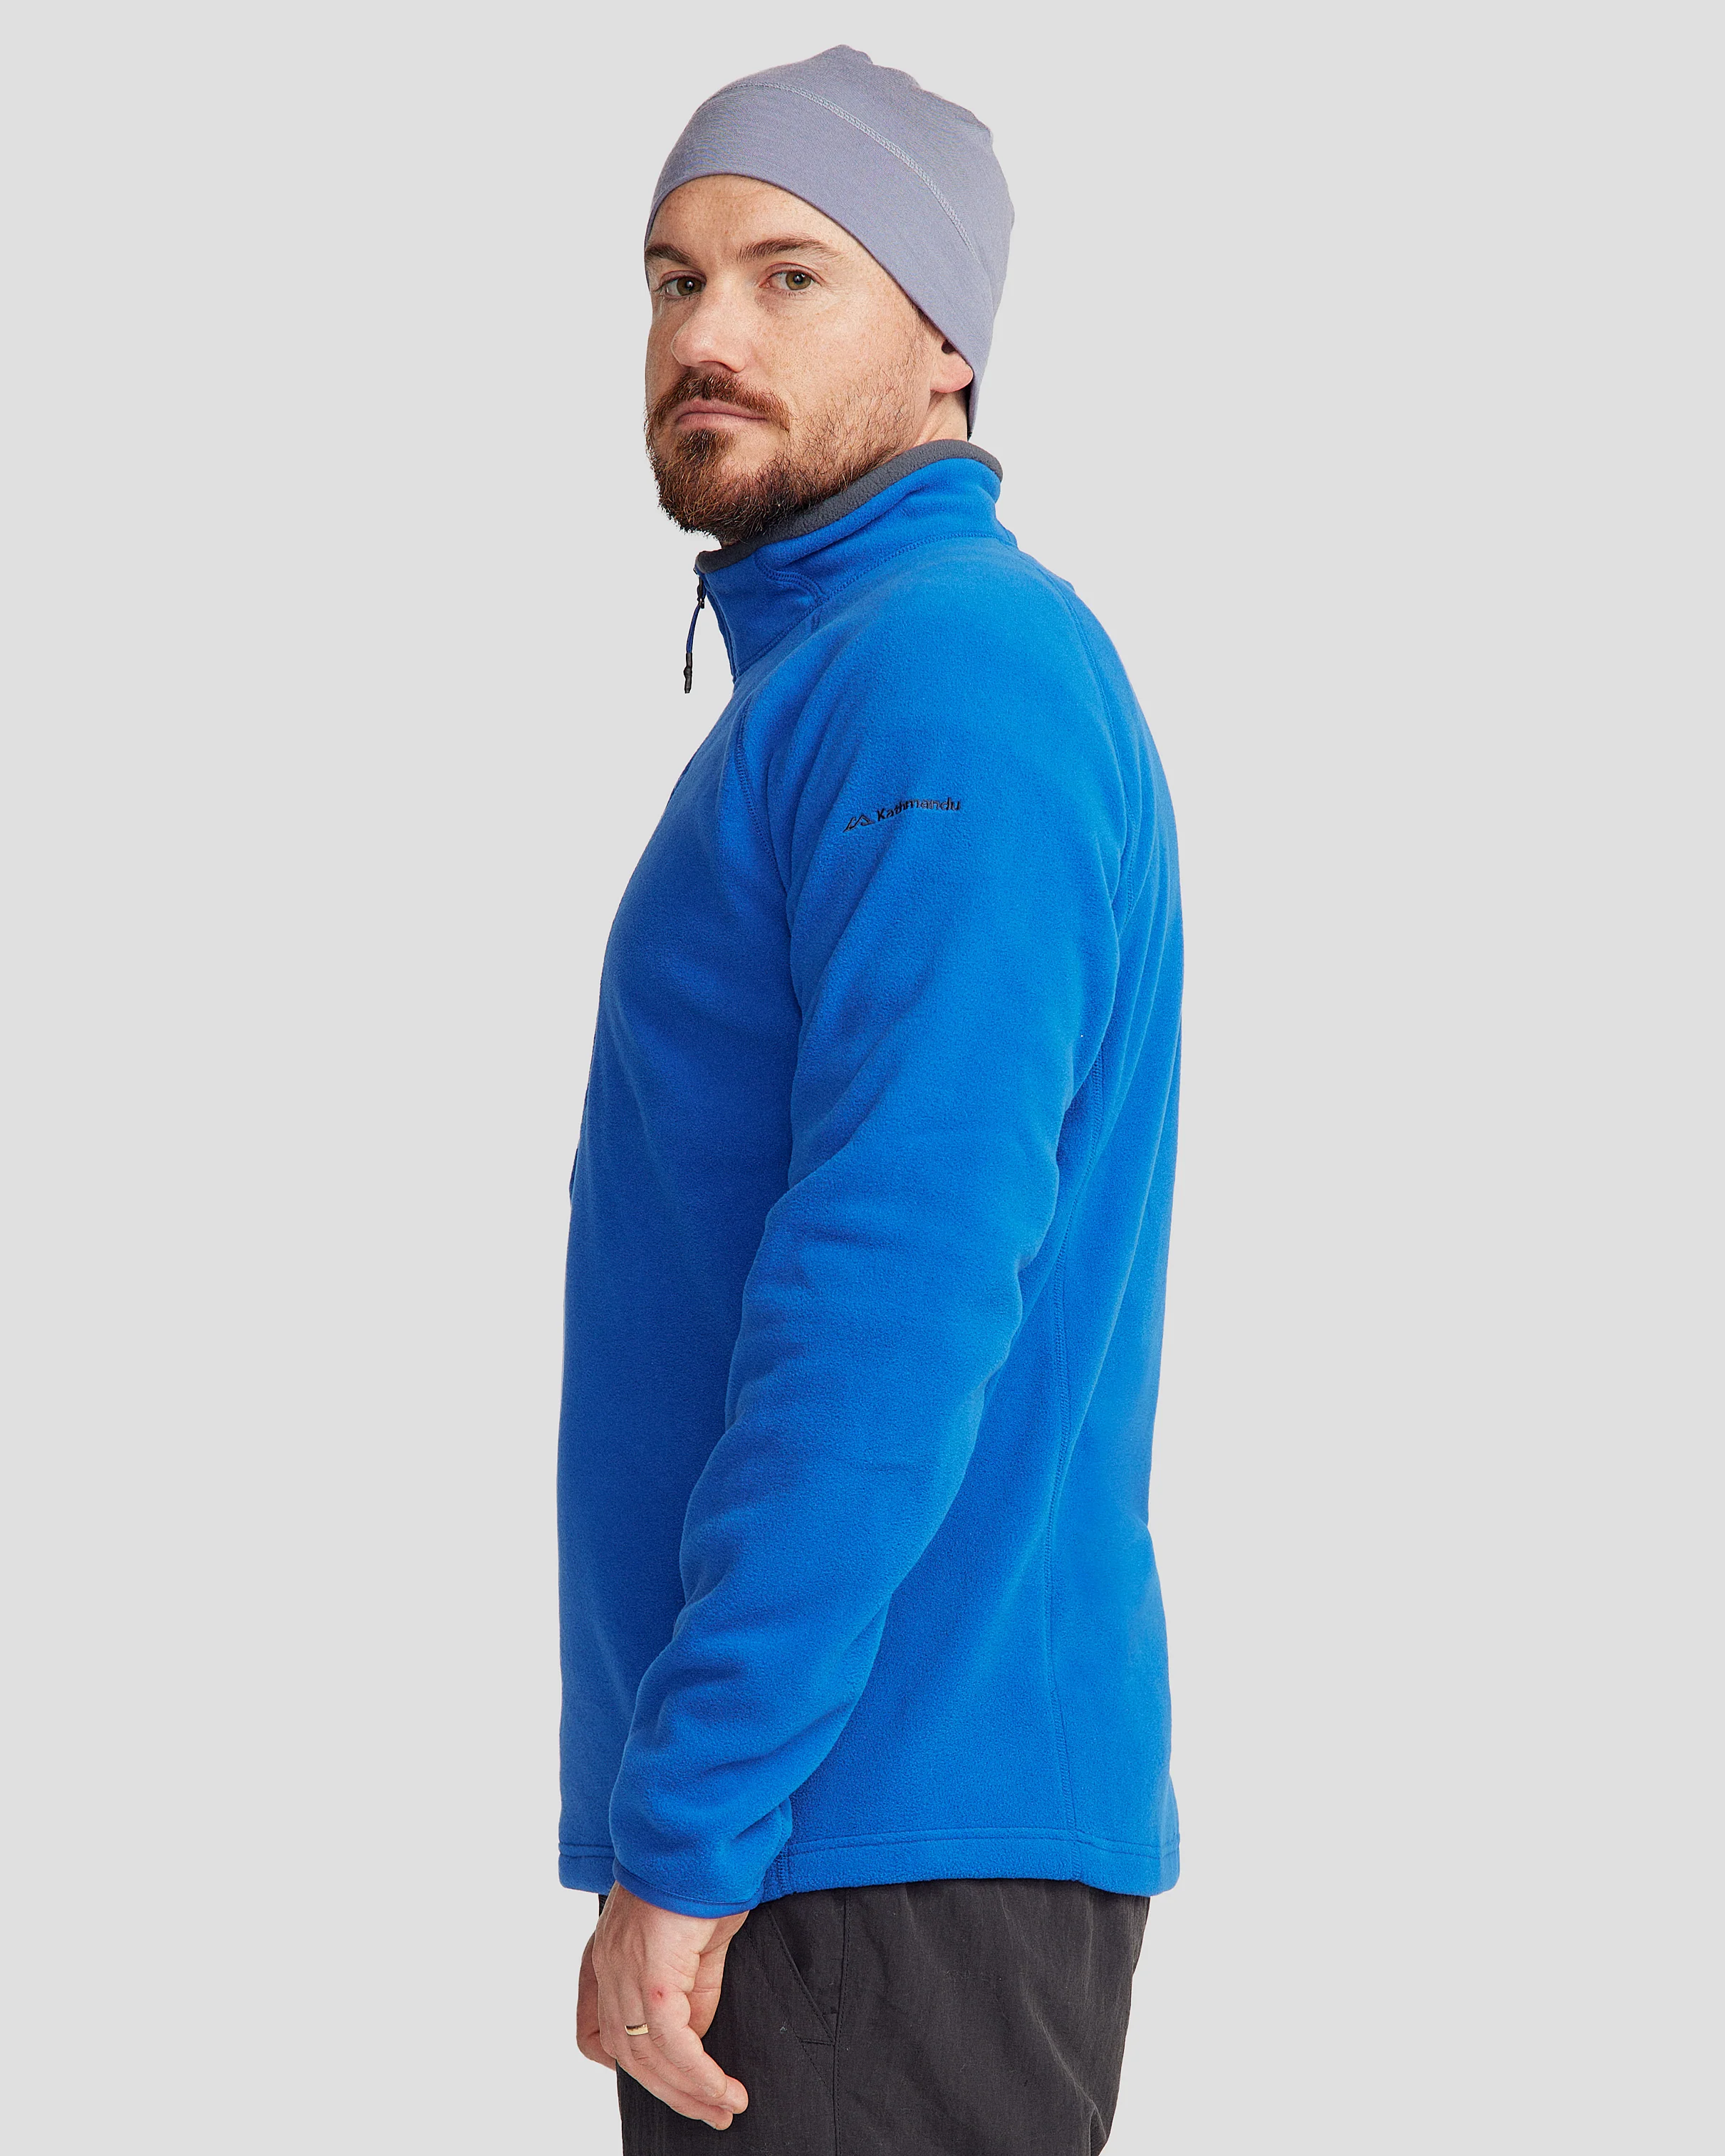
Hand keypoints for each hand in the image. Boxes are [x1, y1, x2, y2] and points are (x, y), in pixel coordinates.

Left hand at [578, 1880, 750, 2128]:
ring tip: (724, 2107)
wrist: (700, 1833)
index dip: (623, 2063)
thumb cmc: (701, 1870)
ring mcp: (625, 1972)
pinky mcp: (653, 1975)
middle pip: (628, 2056)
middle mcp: (608, 1968)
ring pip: (647, 2057)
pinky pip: (673, 2043)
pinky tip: (721, 2087)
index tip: (663, 2080)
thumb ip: (693, 1987)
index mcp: (609, 1954)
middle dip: (671, 2091)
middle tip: (711, 2112)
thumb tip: (698, 2032)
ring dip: (688, 2091)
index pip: (593, 2031)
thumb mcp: (697, 1937)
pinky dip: (698, 2072)